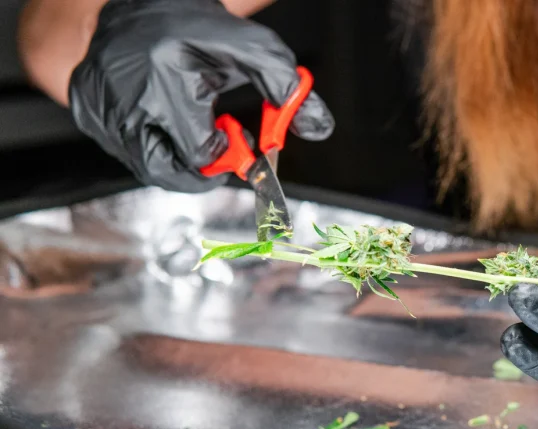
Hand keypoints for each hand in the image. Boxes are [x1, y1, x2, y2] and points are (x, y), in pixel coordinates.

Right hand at [69, 0, 333, 192]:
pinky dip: (150, 146)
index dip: (226, 154)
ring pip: (144, 166)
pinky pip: (123, 152)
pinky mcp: (85, 110)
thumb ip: (288, 89)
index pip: (200, 150)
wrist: (142, 3)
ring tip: (191, 128)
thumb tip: (318, 127)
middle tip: (218, 148)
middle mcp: (124, 94)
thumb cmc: (198, 28)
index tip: (237, 139)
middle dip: (199, 169)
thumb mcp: (254, 50)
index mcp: (166, 77)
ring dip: (176, 159)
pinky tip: (162, 121)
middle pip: (166, 169)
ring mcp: (99, 104)